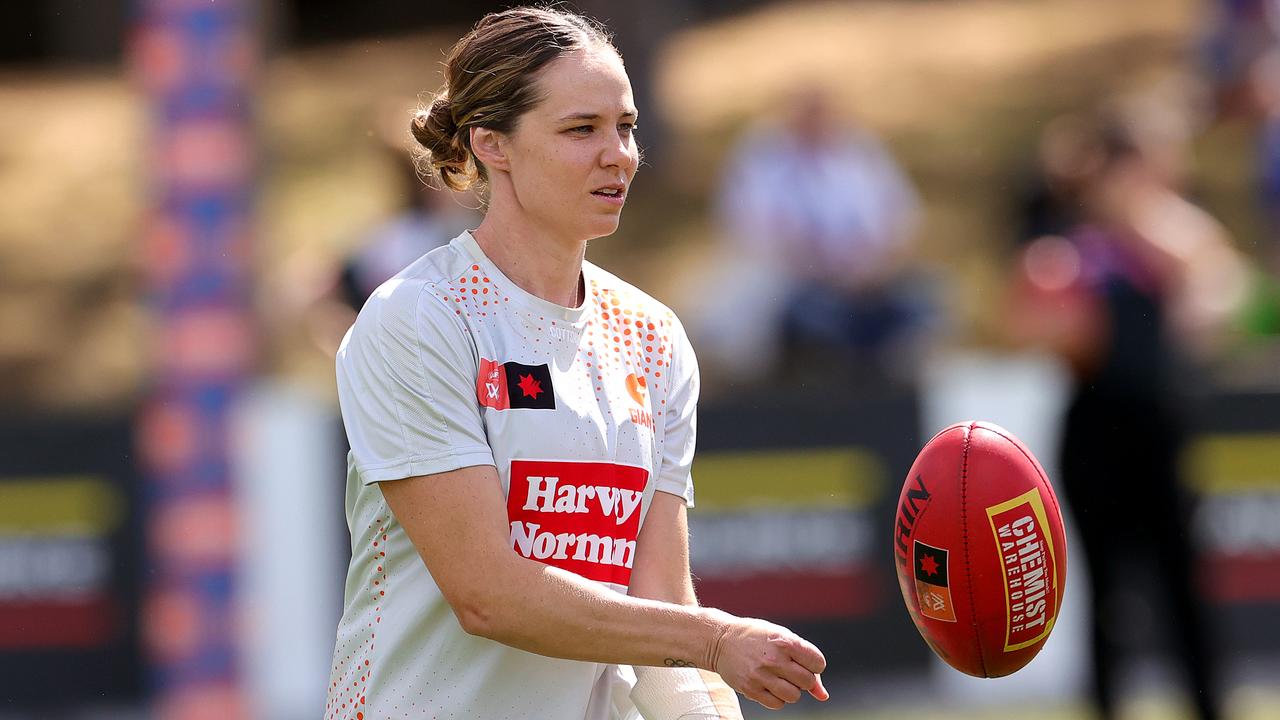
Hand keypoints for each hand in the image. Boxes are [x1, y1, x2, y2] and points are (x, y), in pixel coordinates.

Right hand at [704, 611, 828, 709]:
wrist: (721, 641)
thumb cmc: (757, 638)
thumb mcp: (782, 639)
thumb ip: (805, 662)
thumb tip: (823, 695)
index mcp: (784, 641)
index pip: (818, 663)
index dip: (814, 664)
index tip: (803, 661)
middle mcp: (774, 659)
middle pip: (807, 682)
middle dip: (803, 679)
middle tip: (790, 670)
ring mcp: (761, 675)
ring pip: (794, 696)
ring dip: (791, 690)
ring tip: (778, 678)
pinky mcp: (750, 689)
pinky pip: (777, 704)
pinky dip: (777, 698)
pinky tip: (768, 685)